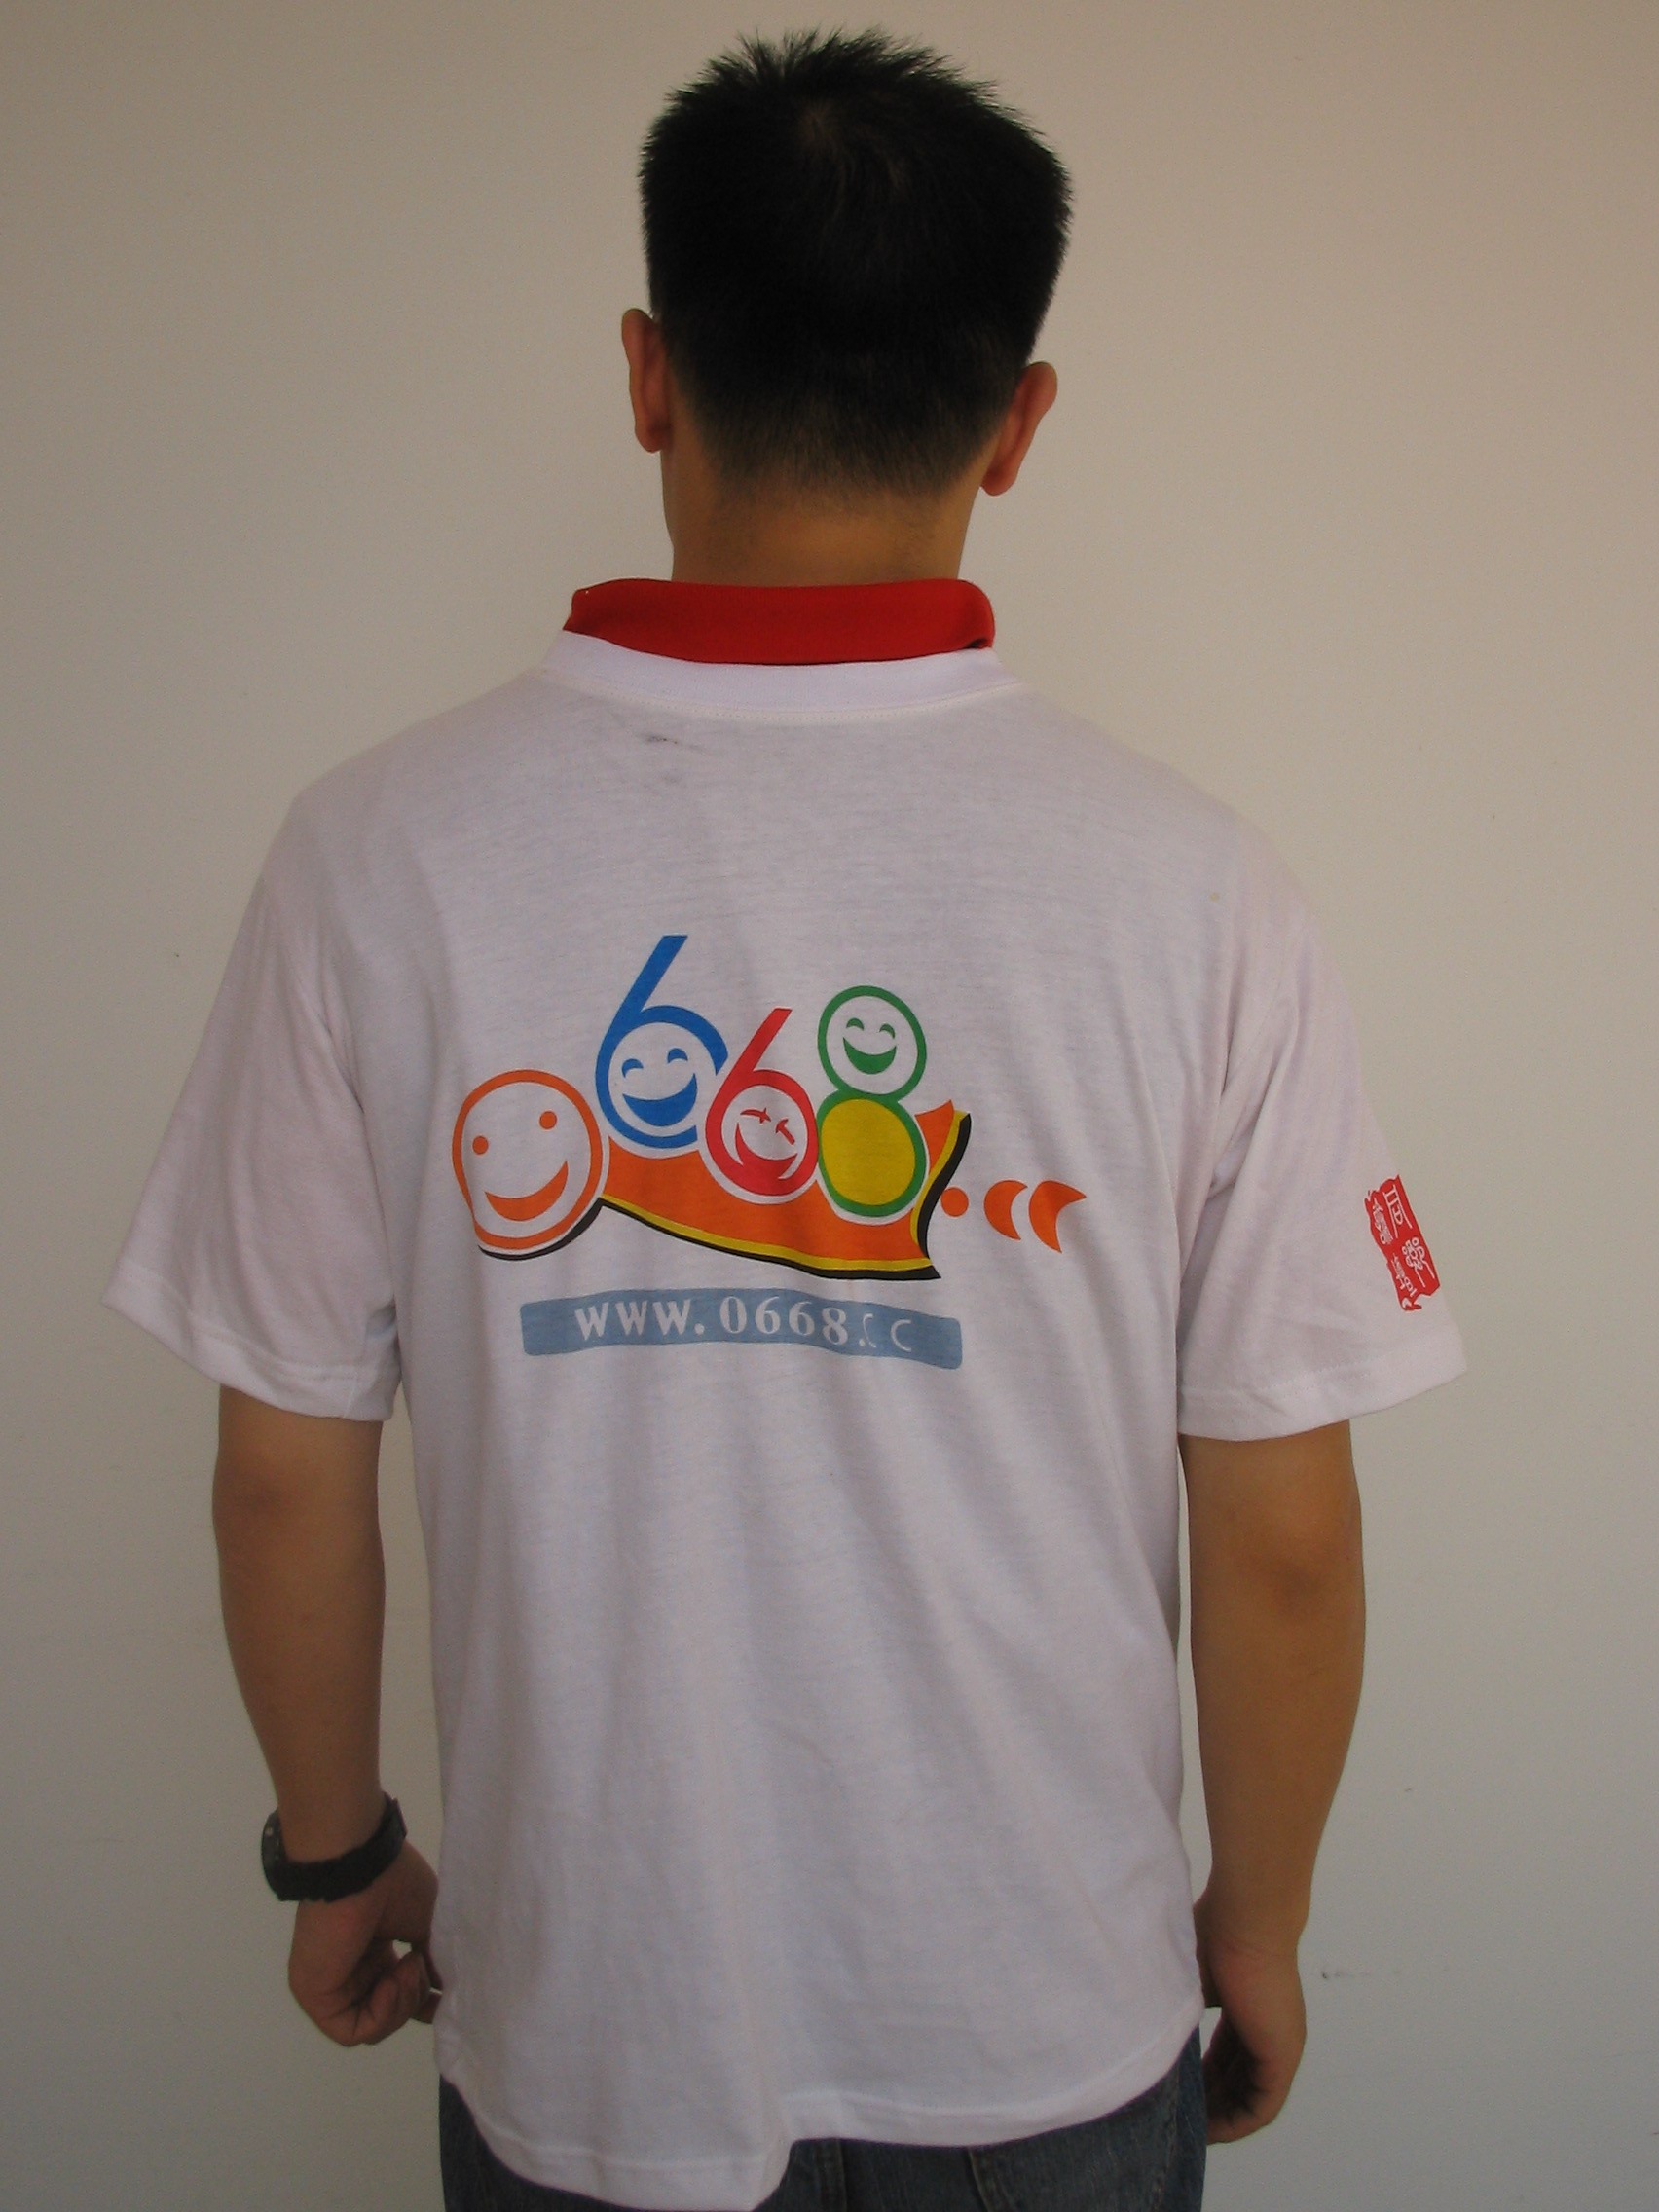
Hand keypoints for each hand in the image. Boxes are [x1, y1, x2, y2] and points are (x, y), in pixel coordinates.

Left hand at [286, 1841, 440, 2045]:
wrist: (360, 1865)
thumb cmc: (392, 1882)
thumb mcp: (427, 1924)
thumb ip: (434, 1961)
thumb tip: (444, 1991)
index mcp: (373, 1950)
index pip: (397, 1992)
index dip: (423, 2000)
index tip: (446, 1998)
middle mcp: (350, 1969)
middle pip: (388, 2012)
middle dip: (414, 1998)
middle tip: (420, 1964)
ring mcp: (331, 1984)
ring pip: (373, 2026)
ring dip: (402, 2003)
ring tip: (409, 1965)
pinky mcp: (315, 1997)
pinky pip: (352, 2031)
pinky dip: (381, 2014)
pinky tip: (390, 1981)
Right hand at [1193, 1888, 1306, 2142]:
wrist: (1247, 1917)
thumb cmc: (1216, 1930)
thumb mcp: (1188, 1974)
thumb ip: (1176, 2000)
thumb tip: (1140, 2020)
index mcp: (1248, 2006)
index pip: (1226, 2054)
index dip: (1202, 2076)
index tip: (1174, 2088)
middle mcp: (1268, 2029)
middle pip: (1237, 2080)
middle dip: (1208, 2102)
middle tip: (1178, 2118)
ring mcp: (1279, 2044)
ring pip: (1249, 2098)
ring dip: (1221, 2117)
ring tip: (1189, 2131)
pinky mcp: (1282, 2056)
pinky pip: (1261, 2106)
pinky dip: (1236, 2122)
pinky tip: (1210, 2130)